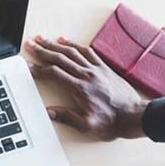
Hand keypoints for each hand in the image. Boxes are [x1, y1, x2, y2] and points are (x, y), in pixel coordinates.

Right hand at [26, 35, 147, 140]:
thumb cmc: (113, 122)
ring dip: (55, 44)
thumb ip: (67, 117)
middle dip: (43, 50)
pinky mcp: (104, 68)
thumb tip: (49, 112)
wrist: (135, 116)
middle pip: (60, 58)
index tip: (29, 67)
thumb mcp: (87, 126)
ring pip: (71, 52)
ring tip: (42, 39)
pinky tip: (66, 41)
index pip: (54, 73)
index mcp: (80, 89)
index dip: (39, 69)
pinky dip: (74, 45)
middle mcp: (87, 75)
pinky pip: (87, 52)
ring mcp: (96, 69)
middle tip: (30, 45)